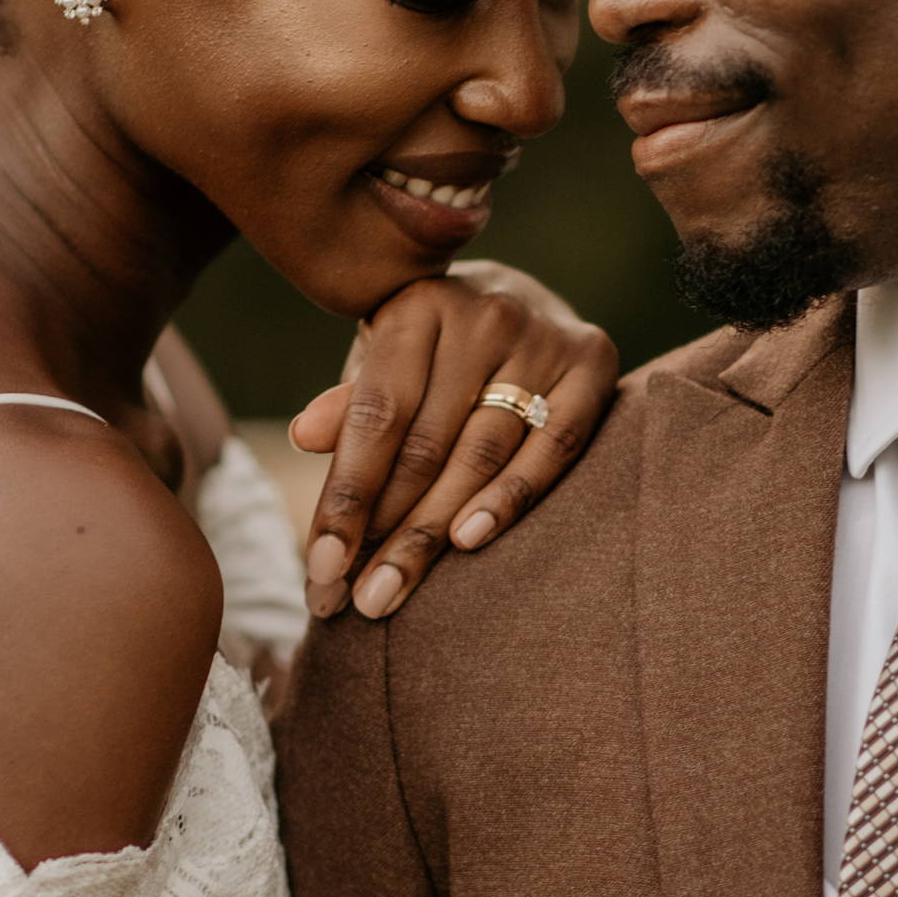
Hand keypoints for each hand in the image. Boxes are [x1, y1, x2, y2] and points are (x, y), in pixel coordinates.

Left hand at [288, 262, 615, 617]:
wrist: (527, 296)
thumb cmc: (437, 350)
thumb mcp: (387, 362)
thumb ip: (353, 403)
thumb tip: (304, 436)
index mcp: (418, 305)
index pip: (377, 414)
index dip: (347, 494)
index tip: (321, 565)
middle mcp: (483, 314)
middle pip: (427, 444)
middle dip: (386, 531)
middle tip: (357, 600)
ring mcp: (543, 337)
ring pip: (482, 454)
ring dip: (433, 533)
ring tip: (393, 592)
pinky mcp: (593, 364)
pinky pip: (551, 449)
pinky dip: (509, 499)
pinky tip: (468, 542)